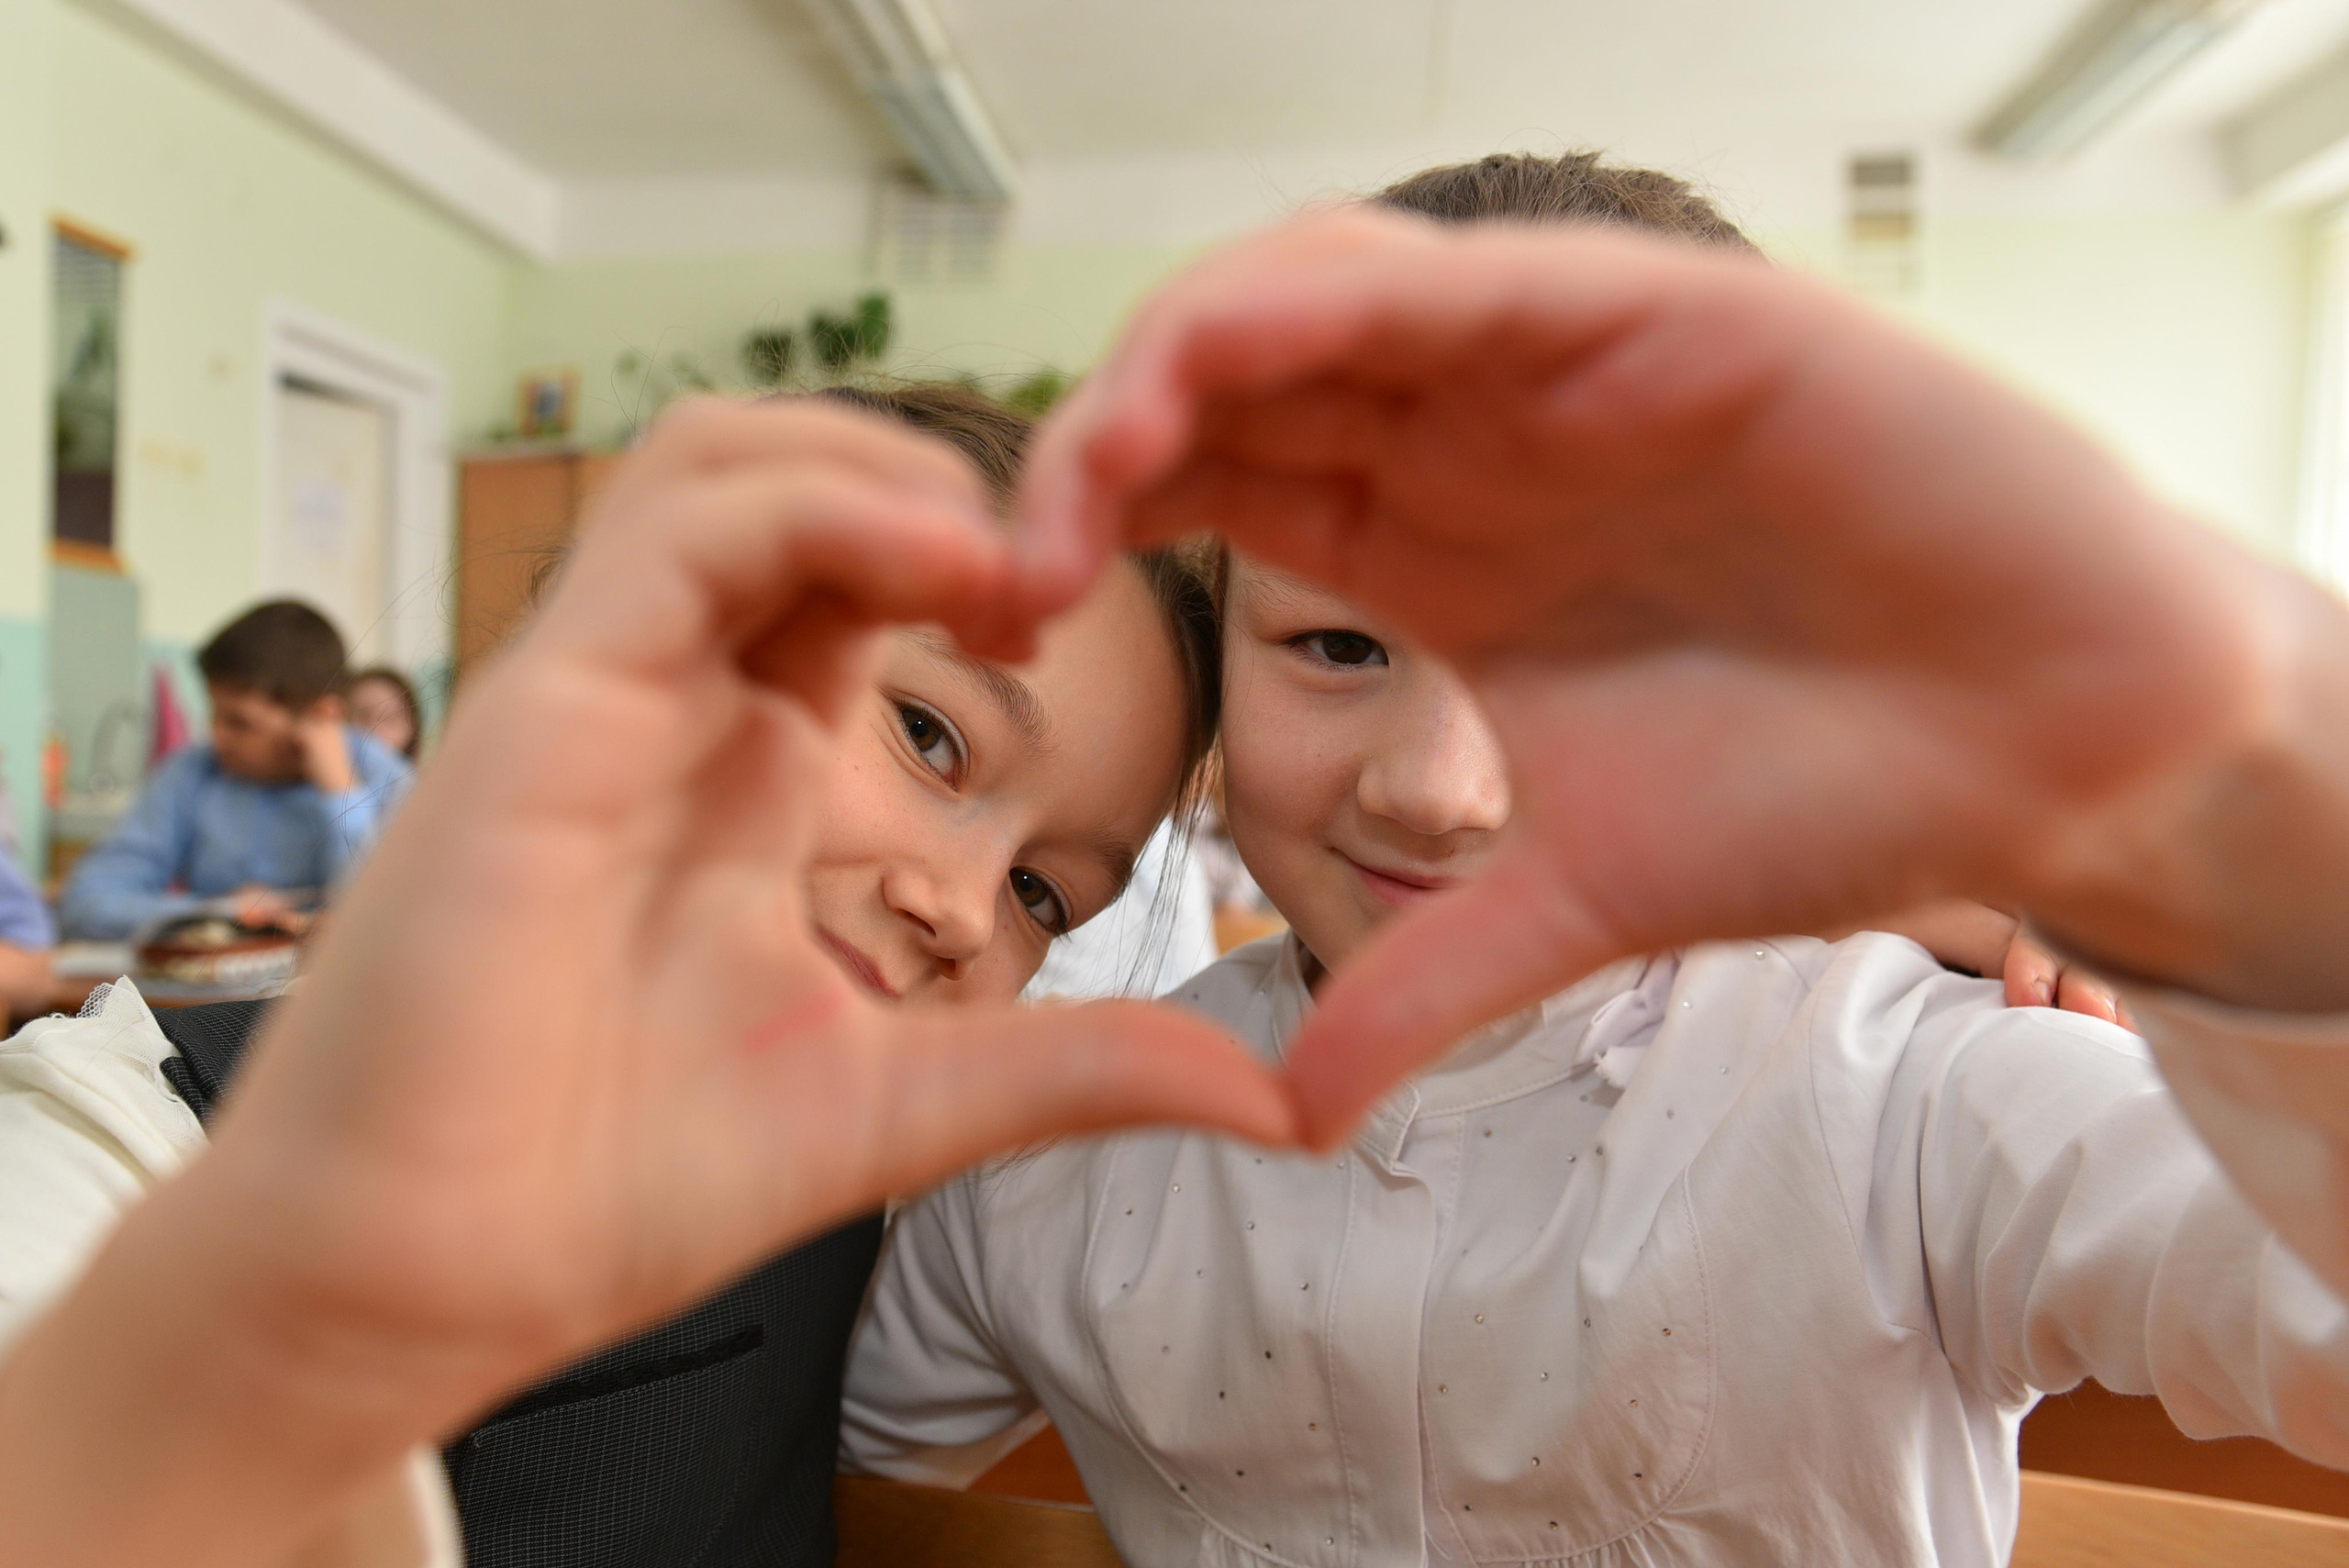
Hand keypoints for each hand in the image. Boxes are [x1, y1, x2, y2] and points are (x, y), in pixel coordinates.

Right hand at [0, 399, 1291, 1567]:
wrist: (424, 1283)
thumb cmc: (615, 1182)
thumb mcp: (905, 1103)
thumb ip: (1076, 1069)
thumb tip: (1270, 1103)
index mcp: (746, 754)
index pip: (859, 566)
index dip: (981, 554)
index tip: (1079, 620)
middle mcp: (671, 694)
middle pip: (795, 475)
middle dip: (944, 488)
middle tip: (1058, 584)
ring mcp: (599, 687)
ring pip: (728, 461)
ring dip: (884, 474)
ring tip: (1006, 568)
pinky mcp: (538, 707)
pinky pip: (680, 533)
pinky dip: (818, 516)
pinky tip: (945, 577)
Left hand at [1021, 210, 2348, 1140]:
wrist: (2052, 757)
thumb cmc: (1832, 794)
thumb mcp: (1577, 902)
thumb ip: (1421, 981)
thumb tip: (1287, 1115)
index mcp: (1427, 541)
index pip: (1210, 483)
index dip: (1086, 521)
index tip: (993, 618)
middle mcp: (1472, 439)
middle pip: (1230, 380)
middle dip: (1097, 442)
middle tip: (1002, 553)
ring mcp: (1558, 369)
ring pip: (1319, 298)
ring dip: (1182, 356)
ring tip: (1093, 461)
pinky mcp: (1668, 320)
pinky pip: (1471, 278)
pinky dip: (1341, 296)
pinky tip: (1236, 348)